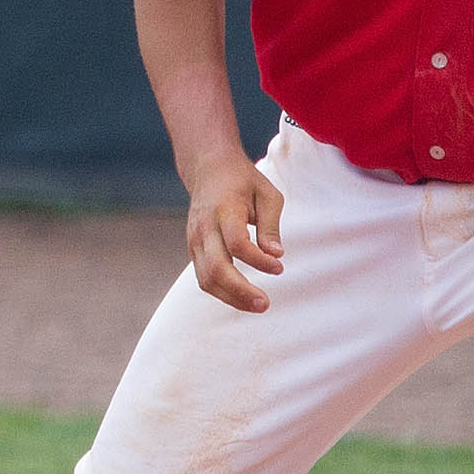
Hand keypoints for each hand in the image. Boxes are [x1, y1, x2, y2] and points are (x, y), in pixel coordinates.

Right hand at [181, 153, 284, 313]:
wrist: (208, 168)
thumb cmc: (243, 181)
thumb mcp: (267, 194)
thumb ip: (271, 226)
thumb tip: (276, 256)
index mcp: (224, 209)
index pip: (237, 243)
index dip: (258, 261)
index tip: (279, 268)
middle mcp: (204, 227)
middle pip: (217, 268)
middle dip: (241, 291)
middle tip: (265, 303)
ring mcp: (194, 239)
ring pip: (206, 279)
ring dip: (231, 298)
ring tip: (257, 305)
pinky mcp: (193, 249)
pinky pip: (204, 277)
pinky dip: (222, 292)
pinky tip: (243, 297)